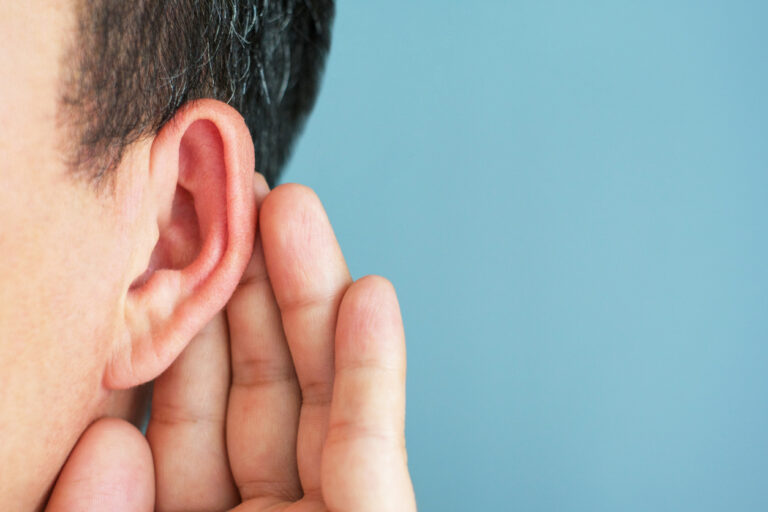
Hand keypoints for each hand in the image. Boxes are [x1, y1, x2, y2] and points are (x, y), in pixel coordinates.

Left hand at [46, 177, 416, 511]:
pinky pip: (372, 448)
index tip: (169, 256)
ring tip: (295, 211)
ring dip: (315, 301)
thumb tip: (108, 437)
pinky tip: (368, 296)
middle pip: (259, 390)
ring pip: (321, 400)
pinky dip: (376, 371)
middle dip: (252, 288)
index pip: (181, 420)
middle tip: (238, 205)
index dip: (180, 333)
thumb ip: (93, 511)